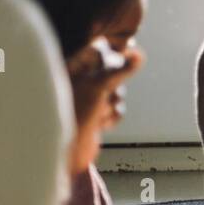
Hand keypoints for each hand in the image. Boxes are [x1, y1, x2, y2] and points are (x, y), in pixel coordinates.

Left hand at [66, 40, 143, 174]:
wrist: (64, 155)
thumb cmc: (71, 116)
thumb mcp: (98, 86)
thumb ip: (120, 69)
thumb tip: (139, 53)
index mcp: (69, 66)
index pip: (100, 48)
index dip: (112, 57)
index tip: (117, 64)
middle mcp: (75, 78)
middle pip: (113, 70)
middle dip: (113, 86)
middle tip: (100, 96)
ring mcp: (85, 97)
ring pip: (116, 90)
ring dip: (111, 104)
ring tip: (96, 114)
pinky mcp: (92, 113)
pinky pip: (115, 107)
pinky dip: (111, 116)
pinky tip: (99, 124)